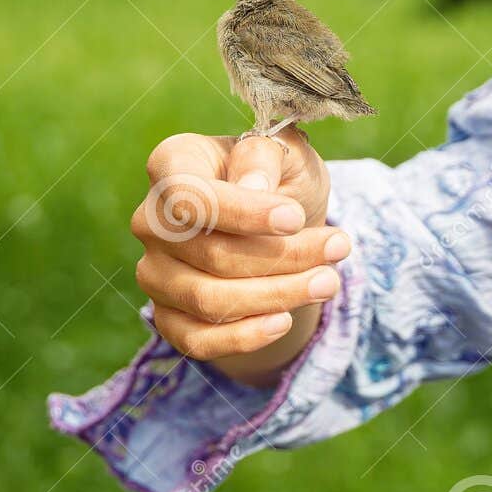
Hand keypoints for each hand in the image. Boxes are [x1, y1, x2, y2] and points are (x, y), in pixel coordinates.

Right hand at [130, 127, 346, 385]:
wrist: (275, 226)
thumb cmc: (277, 179)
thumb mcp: (284, 152)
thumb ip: (264, 157)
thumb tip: (252, 190)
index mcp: (172, 164)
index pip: (190, 196)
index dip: (242, 213)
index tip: (296, 218)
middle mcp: (151, 220)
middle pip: (212, 254)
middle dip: (284, 257)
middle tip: (339, 248)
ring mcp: (154, 272)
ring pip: (209, 300)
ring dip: (277, 296)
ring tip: (328, 282)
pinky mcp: (166, 315)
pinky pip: (197, 339)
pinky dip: (244, 336)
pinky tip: (284, 321)